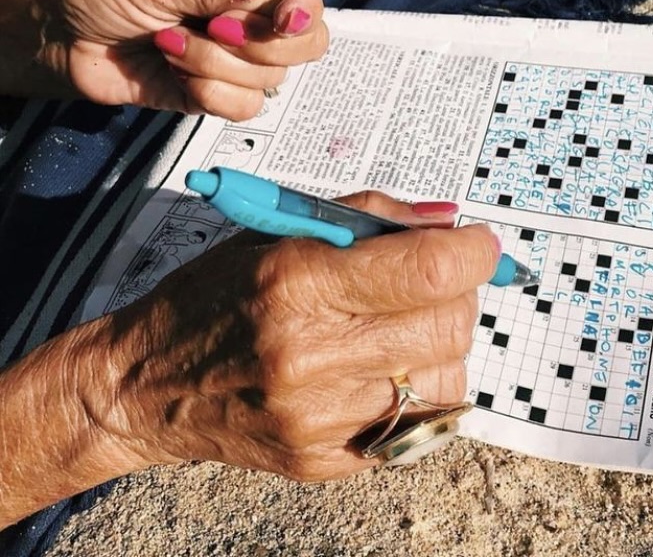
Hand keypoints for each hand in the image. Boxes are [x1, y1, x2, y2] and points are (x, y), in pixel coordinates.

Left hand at [0, 0, 327, 118]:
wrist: (67, 42)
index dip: (303, 12)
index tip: (280, 20)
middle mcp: (252, 19)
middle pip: (307, 44)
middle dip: (260, 44)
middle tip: (213, 28)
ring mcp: (239, 61)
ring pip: (270, 79)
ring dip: (214, 64)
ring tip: (169, 44)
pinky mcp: (220, 96)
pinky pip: (244, 107)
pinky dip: (209, 93)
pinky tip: (176, 74)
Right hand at [80, 192, 498, 480]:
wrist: (149, 384)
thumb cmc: (213, 294)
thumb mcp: (277, 232)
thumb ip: (368, 216)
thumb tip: (446, 221)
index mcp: (297, 283)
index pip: (424, 272)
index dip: (471, 251)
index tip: (480, 242)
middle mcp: (311, 356)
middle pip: (447, 324)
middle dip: (459, 291)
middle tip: (433, 279)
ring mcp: (322, 418)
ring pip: (446, 375)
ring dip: (441, 341)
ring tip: (399, 325)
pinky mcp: (327, 460)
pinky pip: (421, 423)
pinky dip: (421, 387)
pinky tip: (385, 367)